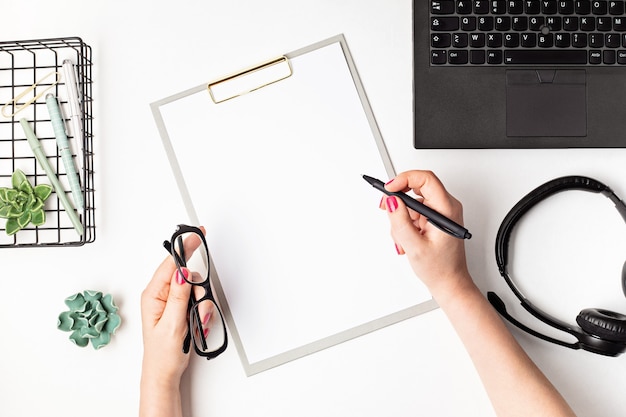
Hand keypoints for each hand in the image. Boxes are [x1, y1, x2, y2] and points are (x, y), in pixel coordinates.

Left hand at [140, 228, 204, 416]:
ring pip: (196, 289)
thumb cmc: (162, 354)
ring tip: (196, 322)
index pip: (170, 264)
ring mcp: (172, 301)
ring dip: (201, 305)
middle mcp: (161, 295)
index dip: (185, 248)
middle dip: (199, 292)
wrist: (165, 373)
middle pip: (188, 276)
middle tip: (198, 309)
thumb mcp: (172, 325)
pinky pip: (198, 300)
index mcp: (153, 295)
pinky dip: (202, 311)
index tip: (197, 235)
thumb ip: (178, 296)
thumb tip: (182, 272)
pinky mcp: (181, 308)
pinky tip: (197, 323)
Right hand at [379, 170, 469, 296]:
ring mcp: (440, 213)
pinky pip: (414, 212)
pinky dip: (405, 223)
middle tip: (386, 209)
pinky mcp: (434, 219)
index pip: (426, 179)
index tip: (389, 188)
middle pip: (417, 187)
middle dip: (398, 200)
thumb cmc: (440, 268)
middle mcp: (446, 207)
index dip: (404, 179)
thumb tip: (392, 201)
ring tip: (403, 238)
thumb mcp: (415, 246)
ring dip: (401, 217)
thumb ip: (401, 222)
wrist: (449, 282)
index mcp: (447, 210)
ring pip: (412, 201)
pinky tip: (407, 239)